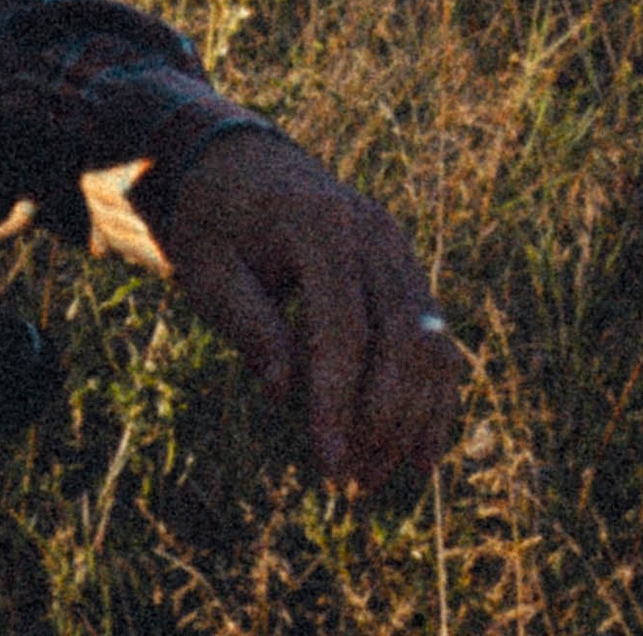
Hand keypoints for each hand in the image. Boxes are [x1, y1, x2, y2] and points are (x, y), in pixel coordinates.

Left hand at [158, 130, 462, 494]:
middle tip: (351, 482)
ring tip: (376, 477)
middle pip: (401, 340)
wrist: (237, 158)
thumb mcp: (207, 266)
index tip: (330, 469)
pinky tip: (419, 451)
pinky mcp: (405, 266)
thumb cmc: (213, 220)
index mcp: (319, 225)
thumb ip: (247, 321)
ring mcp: (397, 247)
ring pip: (430, 343)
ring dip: (412, 417)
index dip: (340, 405)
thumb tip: (286, 390)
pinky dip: (432, 395)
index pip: (344, 331)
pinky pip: (434, 336)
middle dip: (382, 421)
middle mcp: (373, 232)